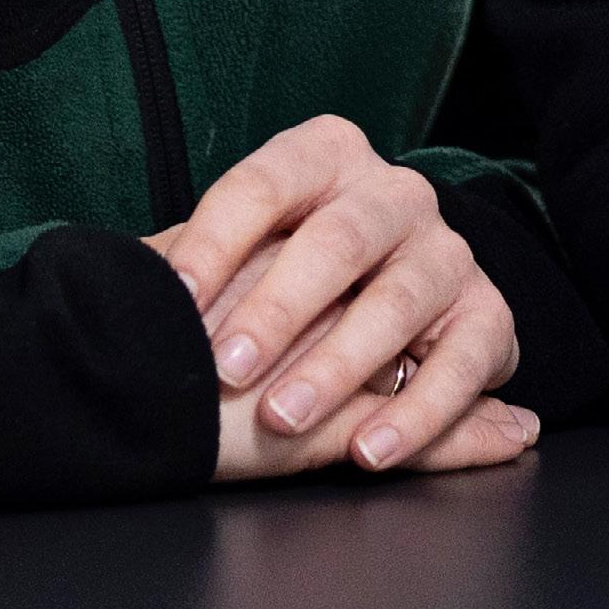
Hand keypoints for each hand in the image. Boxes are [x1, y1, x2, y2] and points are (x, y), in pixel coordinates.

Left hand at [144, 114, 531, 481]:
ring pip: (401, 299)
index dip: (215, 239)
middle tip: (229, 369)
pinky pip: (465, 362)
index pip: (266, 183)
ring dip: (340, 364)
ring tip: (284, 419)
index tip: (173, 299)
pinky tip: (369, 450)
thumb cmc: (280, 282)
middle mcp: (395, 194)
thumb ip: (191, 268)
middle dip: (279, 306)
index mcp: (327, 158)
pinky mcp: (488, 317)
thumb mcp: (232, 262)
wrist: (385, 307)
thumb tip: (119, 281)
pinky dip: (419, 411)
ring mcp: (448, 253)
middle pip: (339, 237)